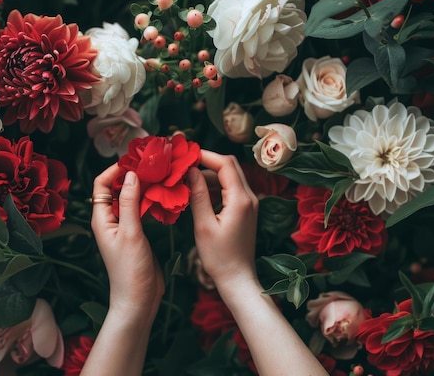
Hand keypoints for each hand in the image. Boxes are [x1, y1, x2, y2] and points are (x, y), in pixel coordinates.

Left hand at [91, 164, 163, 319]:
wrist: (139, 300)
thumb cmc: (130, 270)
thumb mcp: (130, 233)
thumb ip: (129, 203)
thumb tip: (130, 174)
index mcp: (102, 218)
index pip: (102, 183)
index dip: (115, 169)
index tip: (136, 160)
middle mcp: (111, 219)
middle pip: (118, 188)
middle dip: (133, 174)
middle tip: (154, 164)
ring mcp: (125, 226)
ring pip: (132, 198)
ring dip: (145, 186)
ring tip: (162, 175)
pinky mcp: (139, 233)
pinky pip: (143, 210)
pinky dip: (152, 200)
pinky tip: (165, 195)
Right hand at [187, 151, 258, 292]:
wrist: (237, 278)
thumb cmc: (219, 257)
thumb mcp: (203, 225)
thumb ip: (198, 195)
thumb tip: (191, 170)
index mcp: (240, 199)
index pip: (225, 163)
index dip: (205, 155)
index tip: (185, 154)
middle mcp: (250, 197)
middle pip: (230, 166)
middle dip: (207, 162)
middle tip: (184, 164)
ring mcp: (249, 204)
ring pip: (229, 177)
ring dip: (209, 175)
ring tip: (186, 180)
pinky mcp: (246, 211)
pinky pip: (230, 190)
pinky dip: (215, 186)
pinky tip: (198, 193)